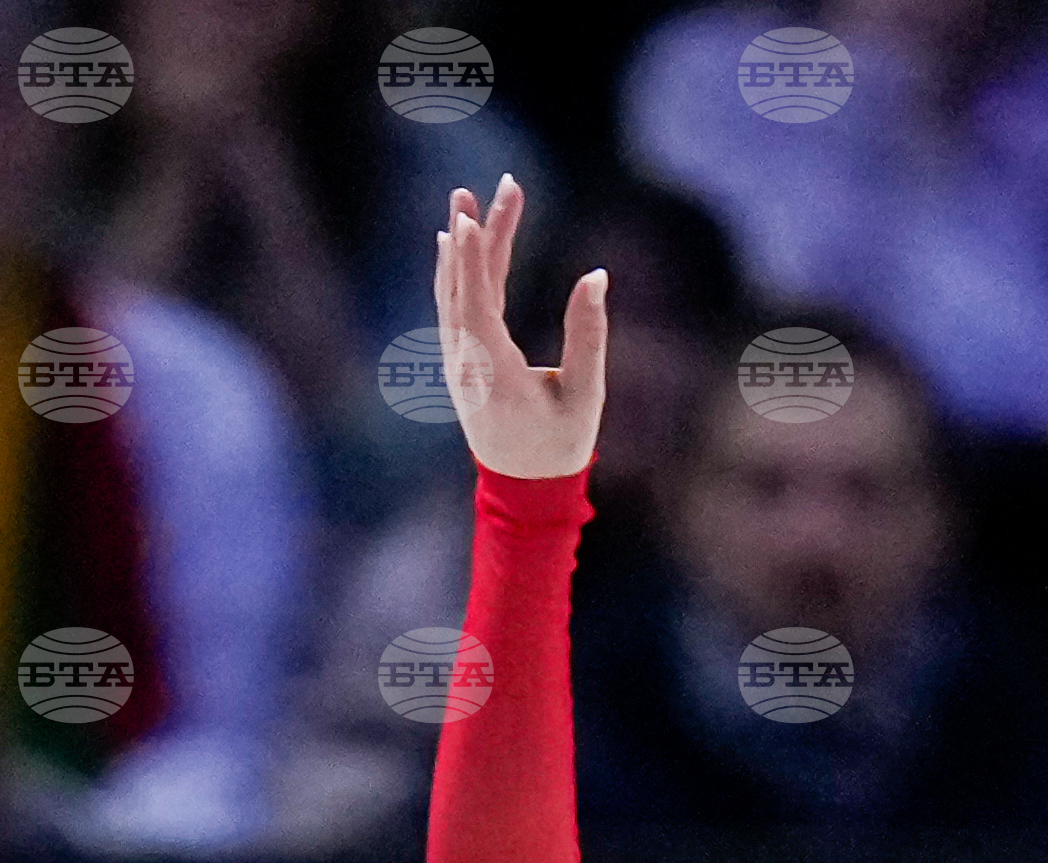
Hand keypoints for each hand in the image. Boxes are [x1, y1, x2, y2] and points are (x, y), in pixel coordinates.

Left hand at [436, 174, 603, 479]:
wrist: (526, 491)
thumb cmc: (561, 446)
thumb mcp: (586, 396)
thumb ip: (589, 336)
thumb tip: (596, 275)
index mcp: (495, 378)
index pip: (477, 310)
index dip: (473, 262)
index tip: (469, 218)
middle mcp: (466, 369)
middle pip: (463, 290)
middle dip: (475, 235)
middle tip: (489, 186)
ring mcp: (458, 367)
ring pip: (452, 296)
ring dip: (459, 247)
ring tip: (464, 198)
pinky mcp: (460, 365)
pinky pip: (452, 309)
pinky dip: (454, 272)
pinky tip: (453, 240)